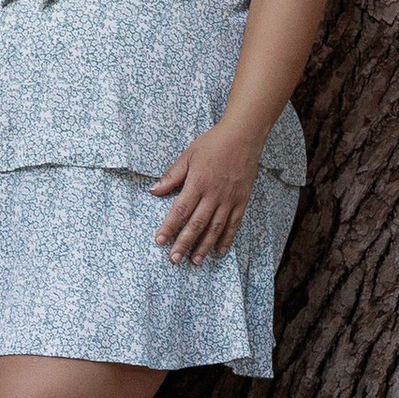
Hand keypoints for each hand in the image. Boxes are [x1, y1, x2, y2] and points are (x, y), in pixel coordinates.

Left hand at [150, 120, 263, 263]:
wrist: (243, 136)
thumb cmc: (214, 143)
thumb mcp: (189, 155)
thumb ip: (172, 175)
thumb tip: (154, 190)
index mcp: (198, 183)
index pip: (180, 210)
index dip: (169, 227)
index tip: (160, 241)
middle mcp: (214, 195)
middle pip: (197, 224)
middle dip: (184, 243)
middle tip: (175, 259)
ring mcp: (229, 199)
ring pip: (215, 228)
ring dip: (204, 246)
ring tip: (195, 261)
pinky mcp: (242, 201)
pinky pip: (234, 224)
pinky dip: (227, 239)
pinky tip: (219, 250)